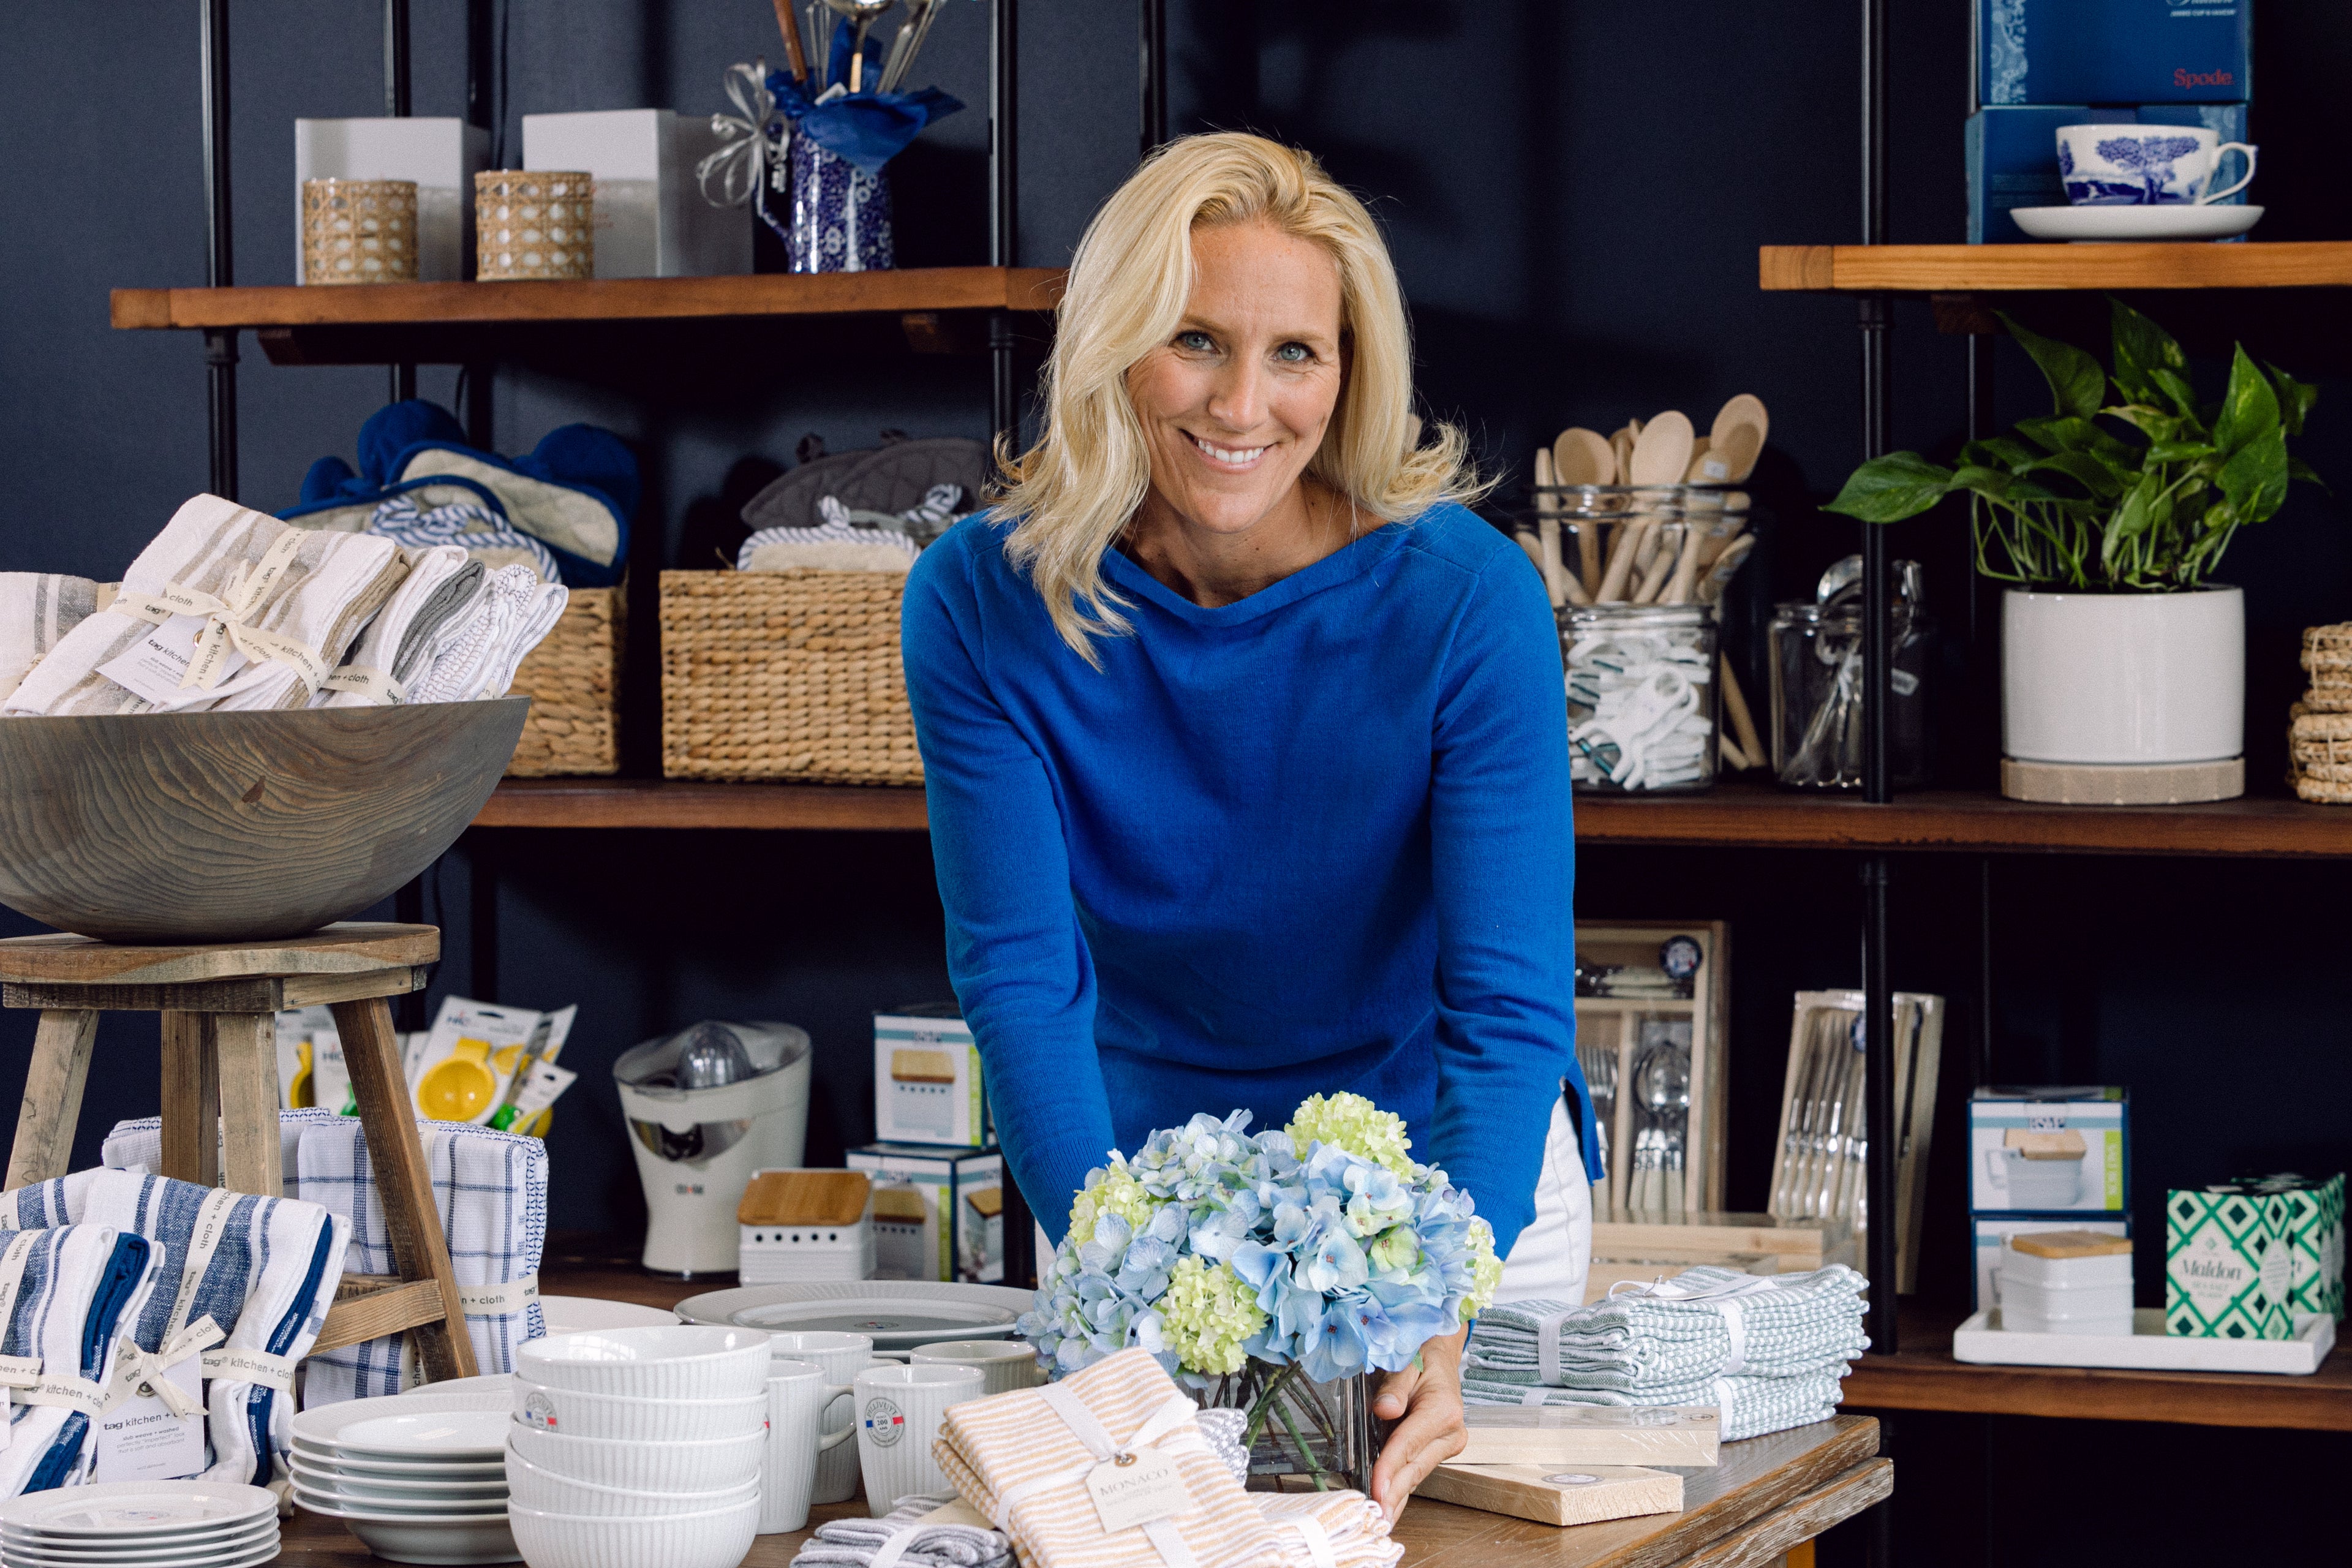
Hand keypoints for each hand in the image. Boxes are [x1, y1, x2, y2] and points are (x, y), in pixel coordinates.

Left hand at [1368, 1326, 1465, 1520]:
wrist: (1439, 1355)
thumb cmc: (1421, 1355)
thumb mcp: (1407, 1360)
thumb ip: (1395, 1385)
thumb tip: (1384, 1409)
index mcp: (1444, 1409)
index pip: (1409, 1443)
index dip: (1390, 1467)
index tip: (1376, 1489)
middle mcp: (1451, 1433)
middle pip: (1414, 1467)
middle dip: (1394, 1494)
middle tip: (1376, 1519)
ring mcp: (1447, 1444)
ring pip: (1416, 1475)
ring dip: (1397, 1498)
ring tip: (1380, 1521)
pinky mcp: (1437, 1450)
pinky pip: (1415, 1471)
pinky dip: (1401, 1490)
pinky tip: (1389, 1507)